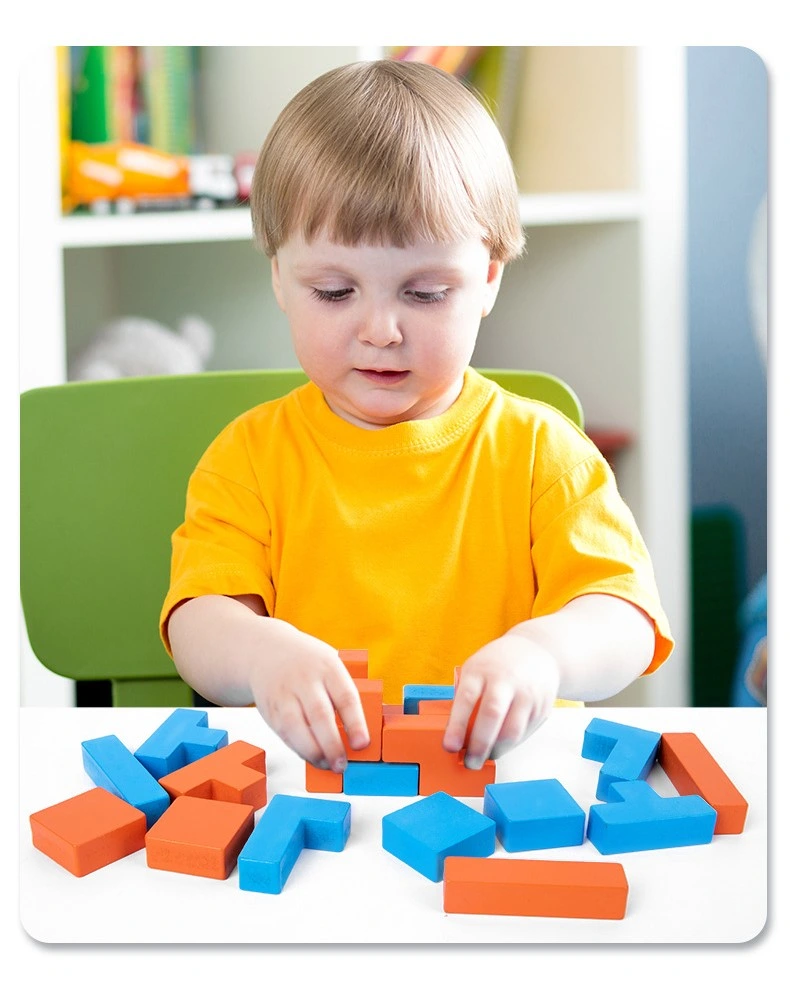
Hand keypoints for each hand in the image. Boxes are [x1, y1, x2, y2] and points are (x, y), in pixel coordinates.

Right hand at [247, 627, 369, 771]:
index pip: (345, 697)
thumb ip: (344, 693)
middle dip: (333, 745)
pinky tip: (311, 757)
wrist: (267, 650)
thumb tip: (364, 731)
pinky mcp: (269, 708)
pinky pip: (284, 733)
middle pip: (320, 715)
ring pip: (296, 727)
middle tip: (343, 764)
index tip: (363, 744)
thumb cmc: (309, 664)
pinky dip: (298, 749)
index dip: (356, 723)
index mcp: (329, 666)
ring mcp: (284, 693)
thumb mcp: (330, 665)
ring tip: (327, 765)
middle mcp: (305, 679)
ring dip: (313, 752)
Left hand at [442, 632, 560, 767]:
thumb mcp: (476, 668)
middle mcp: (506, 679)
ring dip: (496, 750)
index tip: (450, 746)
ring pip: (512, 730)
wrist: (538, 651)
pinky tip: (501, 746)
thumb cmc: (498, 664)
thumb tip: (455, 734)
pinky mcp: (542, 706)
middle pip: (492, 715)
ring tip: (485, 758)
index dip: (456, 725)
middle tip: (470, 762)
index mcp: (482, 669)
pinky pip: (524, 733)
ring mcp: (527, 693)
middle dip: (479, 745)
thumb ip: (466, 695)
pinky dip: (510, 745)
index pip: (466, 698)